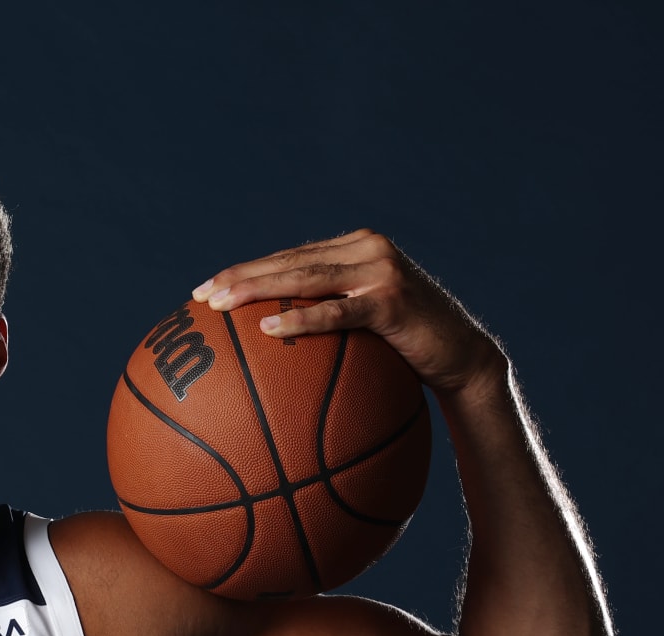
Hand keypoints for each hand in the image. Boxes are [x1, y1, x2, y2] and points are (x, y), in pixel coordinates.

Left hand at [191, 230, 505, 395]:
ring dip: (257, 291)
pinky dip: (301, 320)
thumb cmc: (406, 352)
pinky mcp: (392, 300)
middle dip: (239, 278)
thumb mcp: (363, 327)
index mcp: (354, 249)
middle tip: (199, 298)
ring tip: (220, 308)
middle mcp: (367, 249)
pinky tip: (267, 331)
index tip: (203, 291)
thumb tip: (264, 347)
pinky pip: (336, 313)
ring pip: (305, 278)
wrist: (463, 358)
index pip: (288, 257)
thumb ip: (326, 319)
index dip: (244, 271)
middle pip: (289, 262)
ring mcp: (381, 271)